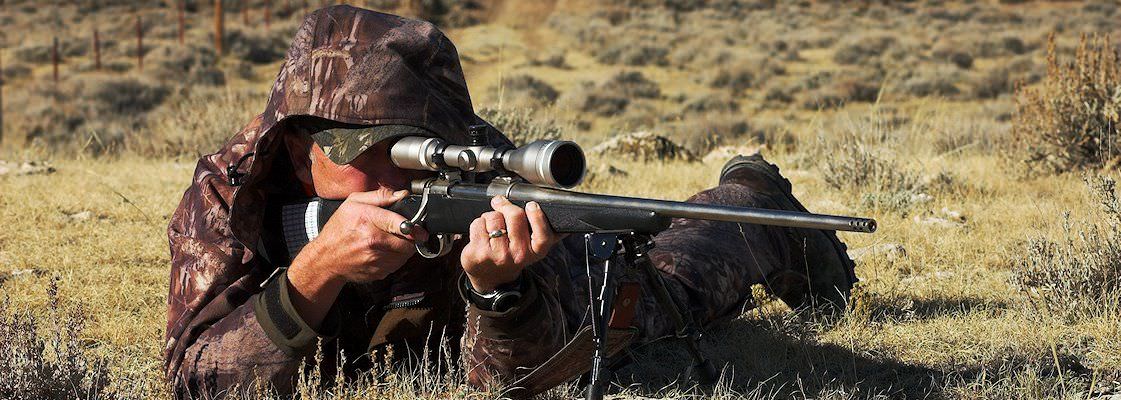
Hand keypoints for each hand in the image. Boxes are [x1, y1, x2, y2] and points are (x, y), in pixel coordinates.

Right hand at [285, 188, 427, 327]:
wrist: (325, 259)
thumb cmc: (338, 229)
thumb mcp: (352, 203)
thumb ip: (379, 196)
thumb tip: (402, 194)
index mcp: (367, 220)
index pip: (400, 224)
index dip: (413, 226)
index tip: (418, 228)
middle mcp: (372, 241)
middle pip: (407, 242)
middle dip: (410, 238)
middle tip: (406, 234)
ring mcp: (375, 259)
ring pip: (405, 255)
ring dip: (404, 249)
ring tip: (392, 242)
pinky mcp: (378, 272)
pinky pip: (396, 265)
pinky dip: (395, 259)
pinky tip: (384, 252)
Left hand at [461, 196, 562, 291]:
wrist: (492, 279)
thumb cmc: (513, 256)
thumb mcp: (533, 249)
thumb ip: (548, 235)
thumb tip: (567, 227)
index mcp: (535, 252)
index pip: (542, 234)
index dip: (537, 216)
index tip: (532, 206)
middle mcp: (518, 255)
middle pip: (515, 215)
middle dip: (506, 206)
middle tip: (502, 206)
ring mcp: (497, 255)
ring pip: (494, 217)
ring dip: (490, 217)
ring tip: (493, 228)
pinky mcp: (479, 254)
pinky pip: (478, 224)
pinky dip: (478, 224)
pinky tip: (482, 234)